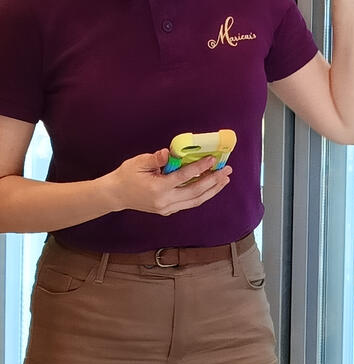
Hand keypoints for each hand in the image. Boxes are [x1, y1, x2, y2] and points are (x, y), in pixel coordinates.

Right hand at [101, 149, 231, 216]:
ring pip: (195, 201)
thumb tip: (169, 153)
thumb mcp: (138, 163)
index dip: (200, 167)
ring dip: (212, 190)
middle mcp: (165, 201)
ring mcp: (167, 208)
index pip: (184, 177)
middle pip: (195, 192)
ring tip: (225, 179)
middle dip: (213, 181)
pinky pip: (190, 203)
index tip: (212, 159)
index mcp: (158, 188)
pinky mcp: (168, 210)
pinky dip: (203, 195)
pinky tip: (212, 187)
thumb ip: (155, 158)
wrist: (116, 195)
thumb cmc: (127, 176)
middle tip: (227, 170)